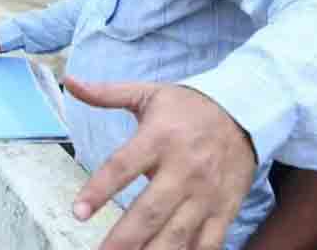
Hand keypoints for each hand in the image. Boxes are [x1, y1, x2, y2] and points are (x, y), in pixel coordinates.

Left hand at [63, 79, 256, 249]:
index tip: (78, 212)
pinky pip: (207, 243)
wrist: (245, 113)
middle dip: (123, 239)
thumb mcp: (148, 93)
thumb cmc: (189, 107)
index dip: (99, 191)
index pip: (123, 167)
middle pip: (149, 211)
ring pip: (177, 234)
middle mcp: (183, 169)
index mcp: (159, 138)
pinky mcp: (223, 210)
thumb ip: (107, 93)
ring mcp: (205, 194)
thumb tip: (70, 82)